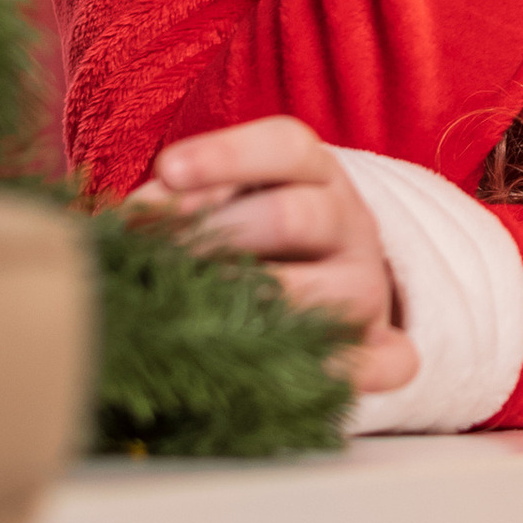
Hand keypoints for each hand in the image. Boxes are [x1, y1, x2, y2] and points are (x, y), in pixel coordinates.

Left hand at [129, 118, 416, 392]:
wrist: (335, 281)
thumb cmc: (254, 234)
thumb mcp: (228, 198)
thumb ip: (182, 202)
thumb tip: (133, 223)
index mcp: (315, 174)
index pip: (284, 146)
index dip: (225, 155)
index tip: (168, 170)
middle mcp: (351, 223)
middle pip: (296, 217)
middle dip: (223, 237)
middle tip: (162, 261)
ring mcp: (369, 286)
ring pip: (331, 293)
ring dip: (262, 309)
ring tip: (196, 324)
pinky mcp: (384, 344)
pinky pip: (389, 361)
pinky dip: (355, 372)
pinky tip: (305, 376)